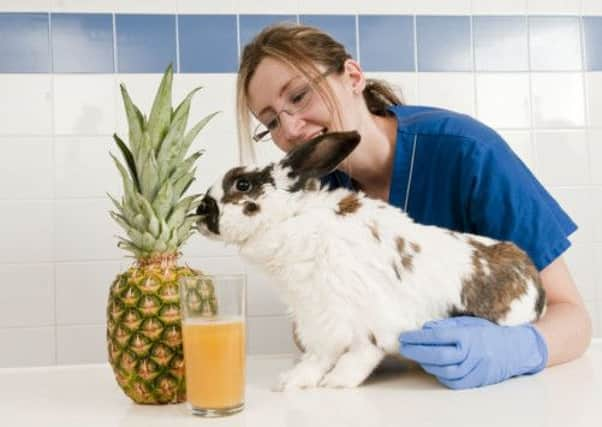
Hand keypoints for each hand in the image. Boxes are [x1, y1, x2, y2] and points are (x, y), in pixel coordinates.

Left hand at [398, 316, 547, 388]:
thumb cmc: (486, 332)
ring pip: (443, 370)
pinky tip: (431, 367)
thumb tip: (424, 328)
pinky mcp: (475, 382)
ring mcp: (474, 369)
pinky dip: (438, 374)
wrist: (513, 350)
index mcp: (468, 335)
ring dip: (425, 363)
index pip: (437, 337)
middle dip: (416, 352)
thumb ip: (445, 325)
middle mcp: (472, 354)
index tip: (404, 336)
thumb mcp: (467, 322)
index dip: (417, 337)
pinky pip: (452, 382)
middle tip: (402, 347)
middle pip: (437, 356)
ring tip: (415, 355)